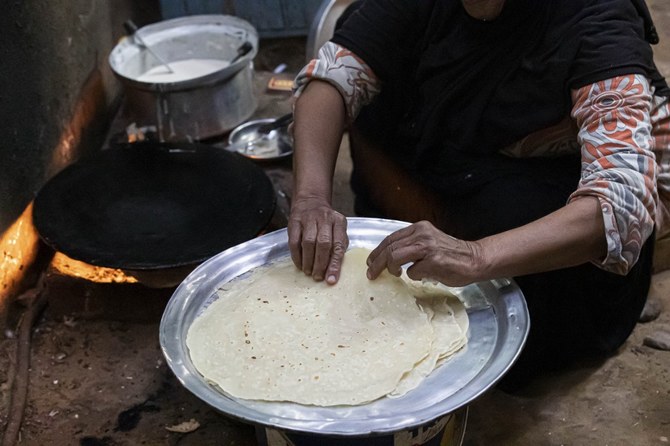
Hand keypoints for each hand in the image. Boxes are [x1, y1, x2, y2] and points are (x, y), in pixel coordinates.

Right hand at [287, 196, 348, 283]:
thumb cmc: (326, 223)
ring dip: (308, 261)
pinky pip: (294, 241)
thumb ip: (338, 248)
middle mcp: (325, 218)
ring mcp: (308, 219)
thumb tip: (333, 272)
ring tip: (308, 272)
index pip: (339, 245)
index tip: (331, 280)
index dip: (334, 264)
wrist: (310, 202)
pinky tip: (299, 264)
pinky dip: (296, 256)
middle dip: (320, 264)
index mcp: (339, 222)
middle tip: (317, 277)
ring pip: (308, 242)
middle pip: (323, 243)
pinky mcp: (294, 222)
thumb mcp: (337, 230)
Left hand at [366, 221, 485, 286]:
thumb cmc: (451, 254)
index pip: (390, 238)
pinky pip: (412, 272)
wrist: (475, 259)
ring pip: (395, 257)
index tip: (370, 262)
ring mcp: (427, 247)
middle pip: (389, 248)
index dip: (377, 251)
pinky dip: (414, 276)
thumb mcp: (429, 242)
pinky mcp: (433, 261)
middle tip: (371, 273)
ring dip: (390, 268)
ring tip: (393, 274)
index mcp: (419, 228)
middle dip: (377, 263)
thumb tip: (389, 258)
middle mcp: (422, 234)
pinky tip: (424, 275)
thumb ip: (411, 246)